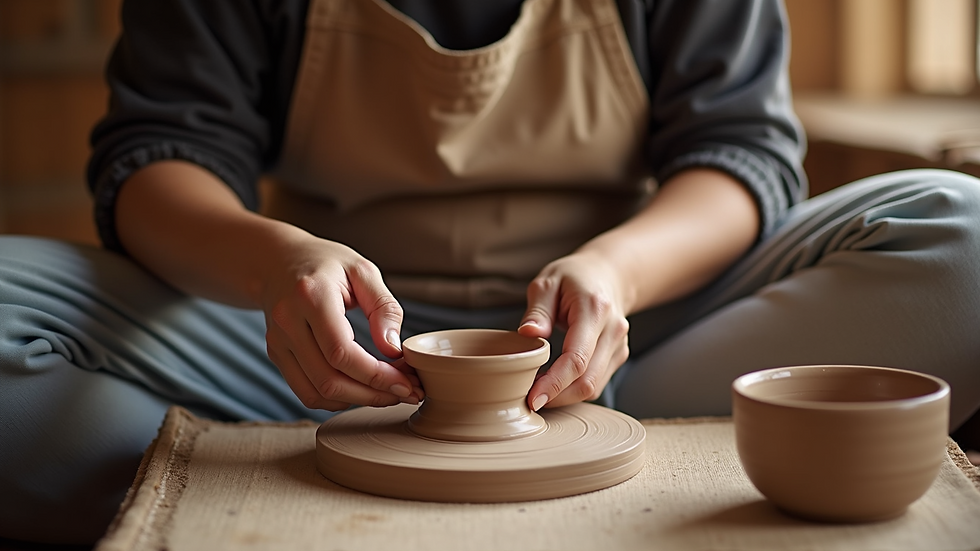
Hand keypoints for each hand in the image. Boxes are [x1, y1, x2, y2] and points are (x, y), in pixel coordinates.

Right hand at [261, 233, 423, 410]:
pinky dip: (337, 399)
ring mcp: (278, 341)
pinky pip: (306, 392)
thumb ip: (384, 308)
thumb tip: (393, 350)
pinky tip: (361, 390)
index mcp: (311, 296)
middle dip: (373, 394)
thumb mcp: (363, 271)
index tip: (407, 383)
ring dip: (358, 400)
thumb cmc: (326, 263)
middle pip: (329, 379)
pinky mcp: (277, 354)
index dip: (377, 376)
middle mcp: (288, 321)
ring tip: (389, 393)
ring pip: (317, 393)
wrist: (277, 260)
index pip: (342, 352)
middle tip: (407, 392)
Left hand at [518, 251, 629, 410]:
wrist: (608, 274)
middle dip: (557, 396)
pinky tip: (554, 383)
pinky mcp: (618, 356)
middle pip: (587, 380)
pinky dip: (574, 389)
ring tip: (538, 391)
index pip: (577, 358)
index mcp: (595, 310)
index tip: (533, 399)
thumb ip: (538, 310)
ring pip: (593, 387)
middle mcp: (613, 330)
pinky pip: (596, 383)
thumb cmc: (574, 277)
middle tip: (528, 399)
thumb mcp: (548, 282)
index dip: (554, 384)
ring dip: (564, 396)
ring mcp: (619, 345)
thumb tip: (527, 334)